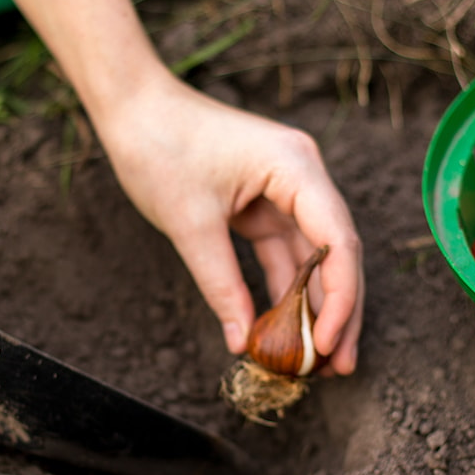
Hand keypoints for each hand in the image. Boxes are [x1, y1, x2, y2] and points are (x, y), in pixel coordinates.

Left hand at [96, 75, 363, 374]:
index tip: (331, 345)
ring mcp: (285, 190)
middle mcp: (302, 176)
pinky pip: (283, 254)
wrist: (132, 107)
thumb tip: (241, 341)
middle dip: (339, 312)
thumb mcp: (190, 223)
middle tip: (339, 367)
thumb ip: (221, 284)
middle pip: (336, 253)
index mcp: (296, 166)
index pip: (338, 240)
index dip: (342, 298)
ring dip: (314, 307)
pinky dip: (284, 290)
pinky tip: (285, 330)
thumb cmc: (160, 148)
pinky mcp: (264, 203)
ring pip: (312, 259)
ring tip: (317, 361)